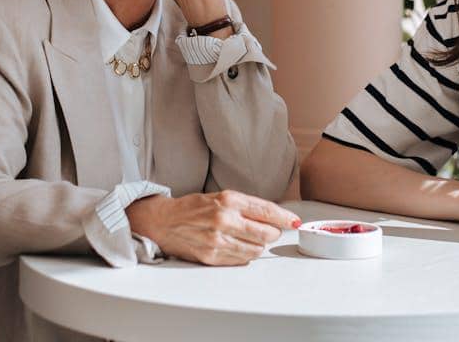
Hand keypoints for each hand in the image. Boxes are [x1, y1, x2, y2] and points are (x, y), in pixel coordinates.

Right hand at [125, 190, 299, 265]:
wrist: (163, 221)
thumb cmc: (194, 208)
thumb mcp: (221, 197)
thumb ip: (247, 207)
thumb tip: (275, 218)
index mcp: (228, 200)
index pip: (267, 211)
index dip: (285, 218)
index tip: (294, 222)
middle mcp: (224, 219)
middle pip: (266, 234)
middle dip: (272, 234)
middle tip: (269, 232)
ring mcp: (217, 240)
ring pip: (256, 250)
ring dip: (258, 246)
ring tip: (248, 239)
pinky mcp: (211, 257)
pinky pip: (241, 260)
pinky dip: (245, 255)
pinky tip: (236, 247)